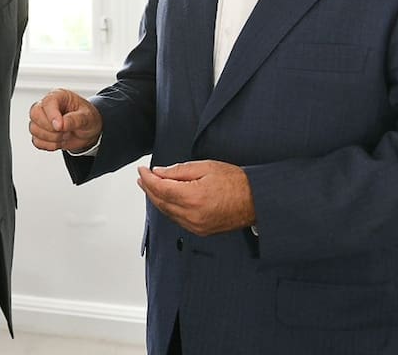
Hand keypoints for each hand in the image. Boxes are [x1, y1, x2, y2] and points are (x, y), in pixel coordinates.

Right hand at [28, 89, 102, 152]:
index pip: (47, 102)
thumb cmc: (88, 118)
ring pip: (34, 129)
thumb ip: (75, 119)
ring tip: (65, 135)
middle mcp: (47, 107)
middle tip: (65, 130)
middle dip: (50, 127)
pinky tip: (59, 141)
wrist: (89, 132)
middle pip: (35, 114)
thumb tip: (62, 124)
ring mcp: (42, 120)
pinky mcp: (40, 133)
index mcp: (58, 97)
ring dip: (52, 138)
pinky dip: (49, 145)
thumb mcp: (87, 117)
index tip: (60, 127)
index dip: (52, 115)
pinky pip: (36, 141)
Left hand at [136, 160, 254, 235]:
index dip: (148, 178)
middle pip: (160, 202)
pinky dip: (168, 208)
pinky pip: (177, 219)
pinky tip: (165, 199)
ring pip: (167, 212)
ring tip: (149, 186)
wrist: (256, 201)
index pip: (160, 188)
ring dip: (156, 199)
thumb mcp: (205, 167)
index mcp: (192, 197)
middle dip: (148, 188)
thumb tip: (158, 172)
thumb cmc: (235, 182)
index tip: (142, 170)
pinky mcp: (200, 231)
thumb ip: (178, 171)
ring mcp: (196, 226)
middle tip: (142, 177)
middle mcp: (192, 215)